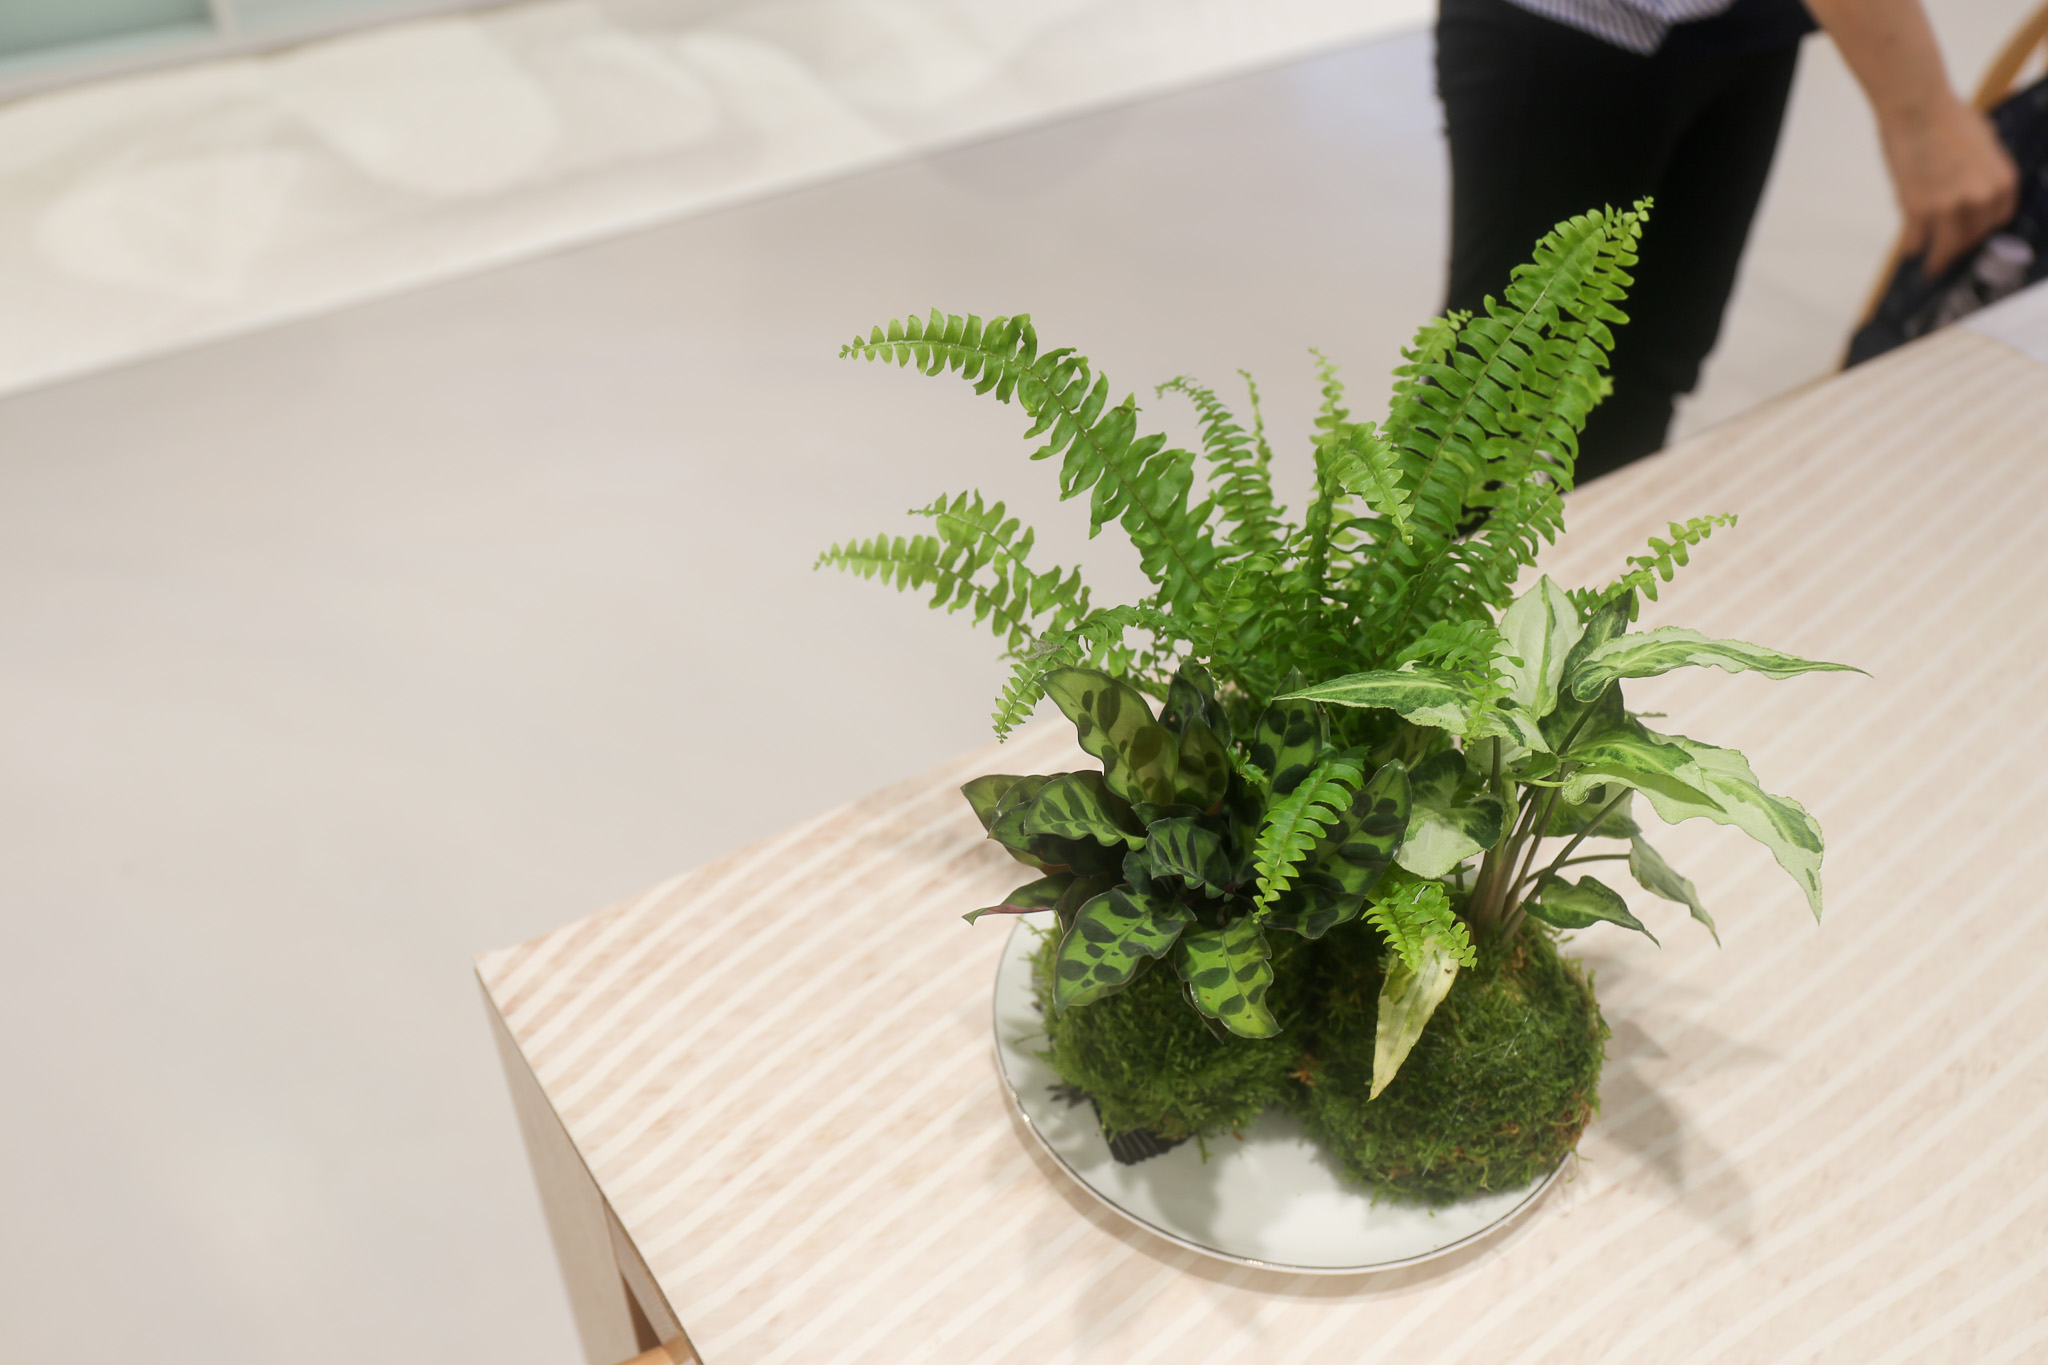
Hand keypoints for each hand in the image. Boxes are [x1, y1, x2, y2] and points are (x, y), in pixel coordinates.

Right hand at [1878, 97, 2017, 274]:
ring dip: (1938, 260)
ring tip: (1931, 267)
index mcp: (2002, 180)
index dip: (1983, 231)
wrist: (1917, 107)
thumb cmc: (1948, 115)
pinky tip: (1909, 251)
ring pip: (1946, 246)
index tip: (1972, 238)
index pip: (1998, 220)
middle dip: (1960, 247)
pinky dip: (1912, 247)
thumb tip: (1972, 180)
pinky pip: (1916, 240)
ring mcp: (1949, 206)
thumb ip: (1983, 169)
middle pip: (1973, 237)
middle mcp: (1981, 198)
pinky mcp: (1918, 209)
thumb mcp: (1983, 142)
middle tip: (1948, 254)